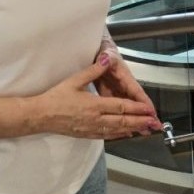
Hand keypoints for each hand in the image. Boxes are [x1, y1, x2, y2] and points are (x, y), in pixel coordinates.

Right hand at [32, 60, 161, 140]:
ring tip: (145, 129)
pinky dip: (119, 135)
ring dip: (132, 129)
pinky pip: (106, 135)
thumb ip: (93, 70)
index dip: (137, 108)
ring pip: (116, 130)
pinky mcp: (86, 134)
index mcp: (94, 105)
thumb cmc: (56, 97)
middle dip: (140, 121)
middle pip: (122, 121)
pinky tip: (126, 134)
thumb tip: (106, 58)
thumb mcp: (74, 80)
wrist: (40, 116)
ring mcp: (91, 128)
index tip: (149, 109)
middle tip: (154, 123)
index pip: (121, 107)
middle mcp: (95, 118)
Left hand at [94, 53, 158, 123]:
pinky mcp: (113, 93)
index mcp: (124, 75)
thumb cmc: (104, 54)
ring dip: (137, 117)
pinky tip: (128, 126)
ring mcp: (120, 89)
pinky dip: (125, 116)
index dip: (143, 102)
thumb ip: (105, 59)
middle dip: (145, 113)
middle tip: (154, 125)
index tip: (151, 113)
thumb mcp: (104, 56)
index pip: (136, 90)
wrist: (99, 52)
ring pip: (130, 105)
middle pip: (136, 101)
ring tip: (144, 129)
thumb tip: (106, 58)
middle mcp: (125, 83)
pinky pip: (121, 106)